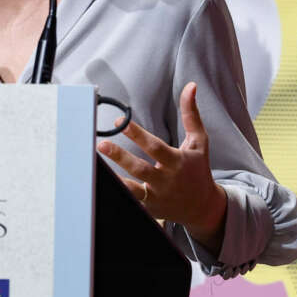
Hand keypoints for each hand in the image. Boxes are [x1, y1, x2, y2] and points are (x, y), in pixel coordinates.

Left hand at [97, 82, 227, 250]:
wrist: (202, 205)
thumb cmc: (198, 168)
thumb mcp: (200, 141)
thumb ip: (191, 114)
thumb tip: (190, 86)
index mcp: (177, 162)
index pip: (155, 147)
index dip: (138, 134)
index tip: (121, 121)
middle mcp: (166, 180)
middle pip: (140, 169)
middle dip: (121, 157)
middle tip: (102, 145)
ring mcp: (156, 197)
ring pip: (132, 190)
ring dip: (115, 179)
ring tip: (95, 170)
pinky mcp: (148, 209)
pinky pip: (131, 203)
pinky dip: (118, 196)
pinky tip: (102, 187)